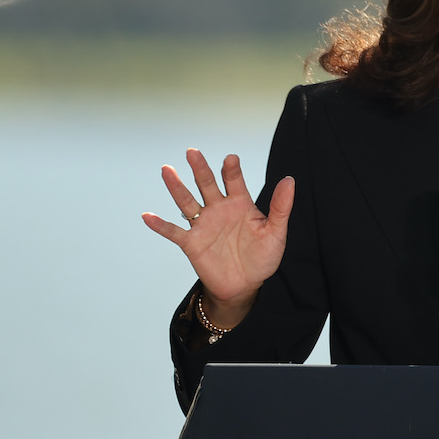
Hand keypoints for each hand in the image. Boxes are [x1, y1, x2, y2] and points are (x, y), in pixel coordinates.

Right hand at [142, 149, 293, 325]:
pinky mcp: (192, 243)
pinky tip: (148, 216)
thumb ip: (281, 207)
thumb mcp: (276, 232)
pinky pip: (173, 232)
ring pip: (187, 201)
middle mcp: (219, 209)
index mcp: (240, 204)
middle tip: (193, 152)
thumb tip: (290, 180)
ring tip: (167, 170)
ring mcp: (204, 225)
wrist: (246, 285)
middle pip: (207, 184)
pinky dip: (160, 225)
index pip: (234, 181)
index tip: (230, 159)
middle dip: (200, 169)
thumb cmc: (263, 257)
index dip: (232, 170)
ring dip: (176, 187)